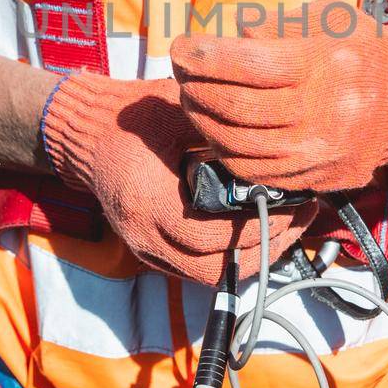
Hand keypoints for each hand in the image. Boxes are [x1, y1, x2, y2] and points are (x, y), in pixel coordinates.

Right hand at [41, 73, 316, 284]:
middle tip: (300, 216)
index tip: (292, 201)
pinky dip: (230, 258)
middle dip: (265, 246)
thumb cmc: (135, 115)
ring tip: (285, 227)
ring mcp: (145, 248)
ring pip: (209, 276)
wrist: (87, 132)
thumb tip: (274, 151)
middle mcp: (144, 234)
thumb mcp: (180, 111)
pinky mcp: (149, 251)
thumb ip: (220, 134)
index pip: (213, 235)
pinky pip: (196, 269)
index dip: (259, 224)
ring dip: (251, 258)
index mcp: (150, 200)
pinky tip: (255, 232)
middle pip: (216, 266)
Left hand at [171, 1, 387, 191]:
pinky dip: (224, 149)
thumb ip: (274, 26)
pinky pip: (251, 171)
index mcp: (320, 66)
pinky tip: (217, 128)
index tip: (182, 47)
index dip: (202, 56)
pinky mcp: (312, 179)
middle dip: (194, 87)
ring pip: (235, 144)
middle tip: (182, 72)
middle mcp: (319, 114)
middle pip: (234, 107)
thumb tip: (227, 39)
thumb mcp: (326, 19)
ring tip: (194, 98)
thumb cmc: (363, 51)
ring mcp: (315, 153)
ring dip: (202, 119)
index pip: (245, 64)